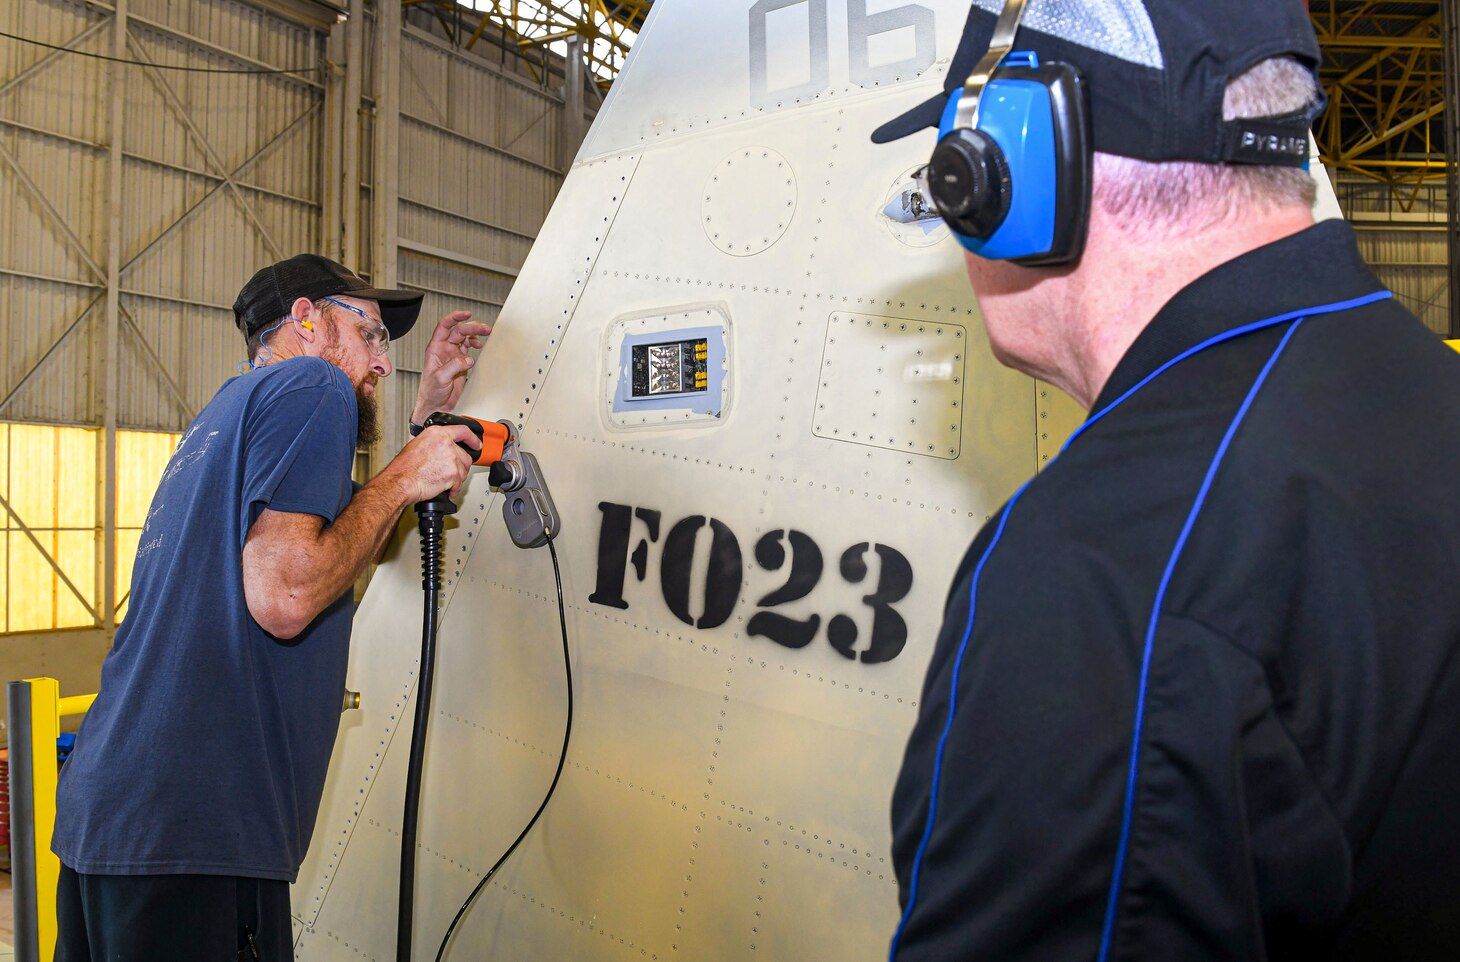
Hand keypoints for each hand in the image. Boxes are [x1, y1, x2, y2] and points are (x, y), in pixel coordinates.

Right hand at [388, 424, 478, 503]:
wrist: (401, 482)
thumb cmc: (404, 467)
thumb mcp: (416, 445)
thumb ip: (432, 443)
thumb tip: (438, 448)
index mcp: (437, 433)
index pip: (462, 431)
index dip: (472, 439)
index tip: (477, 443)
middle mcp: (446, 443)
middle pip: (465, 456)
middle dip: (460, 466)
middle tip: (453, 472)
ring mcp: (451, 459)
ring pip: (464, 470)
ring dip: (457, 478)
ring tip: (445, 482)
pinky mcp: (453, 474)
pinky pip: (459, 483)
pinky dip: (454, 489)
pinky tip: (447, 490)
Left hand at [412, 310, 491, 424]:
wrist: (436, 406)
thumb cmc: (430, 392)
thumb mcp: (440, 378)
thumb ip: (453, 367)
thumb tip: (467, 359)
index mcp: (435, 348)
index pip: (444, 326)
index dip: (455, 318)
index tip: (466, 314)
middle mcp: (444, 349)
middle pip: (458, 331)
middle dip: (472, 327)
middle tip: (484, 328)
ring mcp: (452, 355)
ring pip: (465, 338)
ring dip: (475, 334)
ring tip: (486, 333)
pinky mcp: (460, 363)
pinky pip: (469, 349)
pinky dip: (475, 345)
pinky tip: (479, 345)